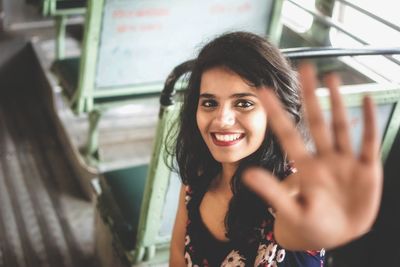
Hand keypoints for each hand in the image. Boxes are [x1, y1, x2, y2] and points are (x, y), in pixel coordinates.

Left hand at [244, 63, 382, 249]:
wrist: (337, 236)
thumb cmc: (310, 225)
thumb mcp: (291, 210)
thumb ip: (272, 192)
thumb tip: (246, 175)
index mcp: (304, 167)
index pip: (288, 134)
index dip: (276, 113)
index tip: (264, 92)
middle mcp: (324, 158)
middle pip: (316, 121)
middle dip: (310, 96)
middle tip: (303, 67)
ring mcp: (345, 162)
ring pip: (341, 126)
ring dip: (337, 102)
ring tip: (330, 77)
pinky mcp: (366, 169)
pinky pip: (368, 142)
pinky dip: (369, 122)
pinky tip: (366, 100)